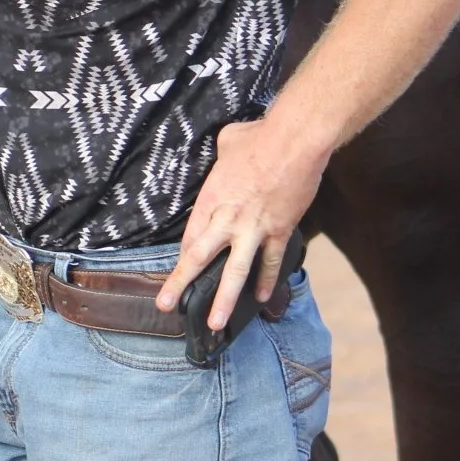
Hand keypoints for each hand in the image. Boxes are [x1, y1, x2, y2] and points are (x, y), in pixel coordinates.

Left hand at [155, 118, 328, 328]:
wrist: (294, 141)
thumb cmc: (258, 137)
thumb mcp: (228, 141)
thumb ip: (222, 152)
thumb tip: (226, 148)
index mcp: (211, 198)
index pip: (190, 236)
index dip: (182, 257)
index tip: (175, 272)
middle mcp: (227, 218)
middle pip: (199, 257)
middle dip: (180, 283)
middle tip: (165, 305)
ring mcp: (254, 228)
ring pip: (234, 271)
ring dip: (223, 299)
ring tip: (214, 324)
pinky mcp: (279, 230)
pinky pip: (270, 261)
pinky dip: (267, 281)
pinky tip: (261, 299)